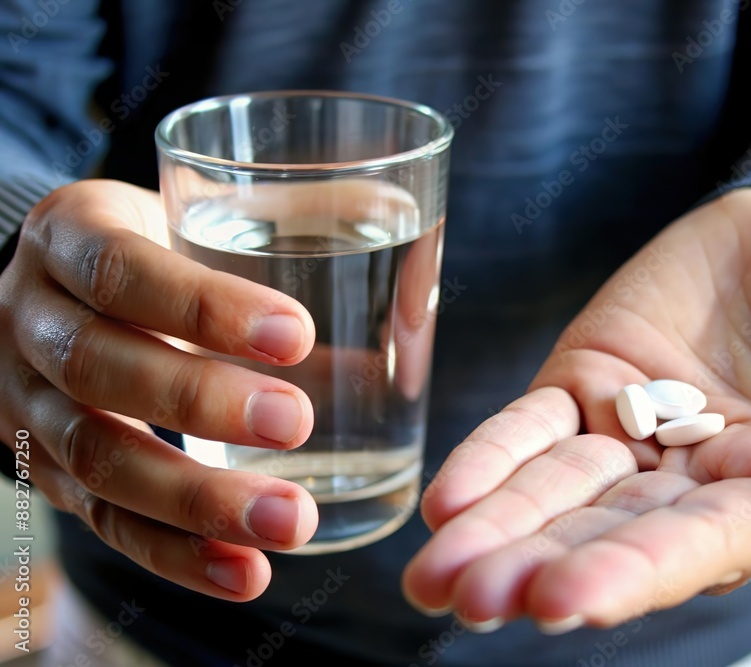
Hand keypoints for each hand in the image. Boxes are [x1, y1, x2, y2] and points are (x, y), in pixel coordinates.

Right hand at [0, 180, 319, 600]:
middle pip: (102, 368)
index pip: (122, 270)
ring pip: (97, 459)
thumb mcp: (195, 207)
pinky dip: (176, 554)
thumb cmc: (155, 244)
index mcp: (71, 235)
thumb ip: (287, 210)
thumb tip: (402, 204)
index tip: (298, 335)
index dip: (203, 307)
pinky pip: (103, 522)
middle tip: (297, 422)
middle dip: (202, 402)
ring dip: (198, 500)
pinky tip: (247, 573)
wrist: (55, 291)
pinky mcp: (47, 470)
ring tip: (292, 520)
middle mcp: (32, 319)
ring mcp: (29, 403)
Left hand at [402, 187, 750, 631]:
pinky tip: (446, 501)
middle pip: (607, 534)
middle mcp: (692, 478)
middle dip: (536, 568)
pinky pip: (530, 425)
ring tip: (434, 575)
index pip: (699, 546)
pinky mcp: (587, 379)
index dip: (632, 572)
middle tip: (467, 600)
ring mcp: (631, 431)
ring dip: (496, 530)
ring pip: (555, 490)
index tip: (563, 601)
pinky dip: (490, 459)